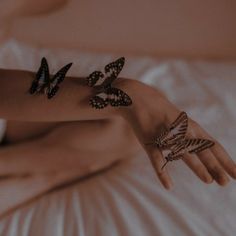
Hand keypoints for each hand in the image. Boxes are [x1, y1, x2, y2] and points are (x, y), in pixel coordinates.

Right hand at [117, 79, 235, 188]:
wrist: (139, 99)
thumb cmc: (161, 113)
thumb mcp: (179, 122)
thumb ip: (188, 137)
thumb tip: (201, 152)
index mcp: (191, 127)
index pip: (213, 145)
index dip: (225, 160)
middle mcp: (181, 130)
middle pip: (201, 149)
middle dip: (215, 165)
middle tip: (226, 183)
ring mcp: (165, 134)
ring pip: (183, 151)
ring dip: (197, 166)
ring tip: (209, 180)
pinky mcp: (149, 140)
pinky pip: (156, 157)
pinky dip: (162, 172)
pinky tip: (169, 185)